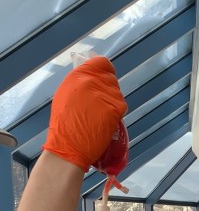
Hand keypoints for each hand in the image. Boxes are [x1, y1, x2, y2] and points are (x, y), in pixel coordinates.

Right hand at [42, 57, 126, 171]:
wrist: (68, 147)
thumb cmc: (63, 127)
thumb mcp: (65, 96)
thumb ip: (79, 84)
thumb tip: (92, 77)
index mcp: (77, 76)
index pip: (101, 63)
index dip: (104, 71)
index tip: (103, 79)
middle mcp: (91, 81)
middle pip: (111, 79)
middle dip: (108, 90)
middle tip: (101, 105)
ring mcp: (104, 94)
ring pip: (117, 93)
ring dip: (112, 103)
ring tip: (100, 115)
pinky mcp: (114, 108)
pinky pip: (121, 106)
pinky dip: (116, 114)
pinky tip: (106, 121)